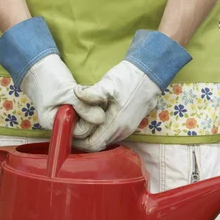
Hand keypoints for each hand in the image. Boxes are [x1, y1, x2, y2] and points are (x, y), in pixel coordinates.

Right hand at [0, 17, 104, 137]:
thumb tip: (101, 119)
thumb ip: (83, 107)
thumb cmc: (48, 78)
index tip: (92, 105)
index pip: (79, 132)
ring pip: (87, 119)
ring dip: (92, 106)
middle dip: (92, 114)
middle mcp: (60, 124)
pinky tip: (86, 93)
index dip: (89, 121)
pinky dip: (89, 102)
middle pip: (84, 128)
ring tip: (88, 93)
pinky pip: (85, 111)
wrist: (39, 66)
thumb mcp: (67, 92)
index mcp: (54, 124)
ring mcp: (65, 116)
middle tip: (93, 98)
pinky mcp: (71, 108)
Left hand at [73, 30, 191, 151]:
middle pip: (97, 145)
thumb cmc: (128, 78)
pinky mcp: (129, 125)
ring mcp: (126, 129)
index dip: (79, 142)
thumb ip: (92, 93)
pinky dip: (100, 130)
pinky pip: (110, 134)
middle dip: (82, 139)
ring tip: (80, 122)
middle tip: (72, 126)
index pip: (93, 145)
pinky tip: (93, 119)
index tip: (69, 131)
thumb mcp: (108, 83)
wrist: (150, 74)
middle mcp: (122, 131)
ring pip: (104, 140)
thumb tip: (76, 94)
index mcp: (115, 124)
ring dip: (92, 134)